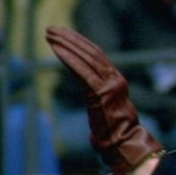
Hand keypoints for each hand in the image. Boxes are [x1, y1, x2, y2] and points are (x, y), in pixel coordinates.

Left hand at [44, 26, 162, 173]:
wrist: (125, 145)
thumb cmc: (115, 134)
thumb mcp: (106, 110)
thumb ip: (99, 99)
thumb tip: (94, 102)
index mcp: (115, 81)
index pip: (97, 56)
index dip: (80, 43)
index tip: (64, 35)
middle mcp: (114, 78)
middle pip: (91, 52)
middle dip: (70, 38)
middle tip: (52, 29)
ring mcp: (109, 84)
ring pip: (86, 57)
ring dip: (66, 44)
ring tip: (50, 34)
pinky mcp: (101, 93)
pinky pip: (82, 71)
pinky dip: (69, 58)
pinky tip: (56, 49)